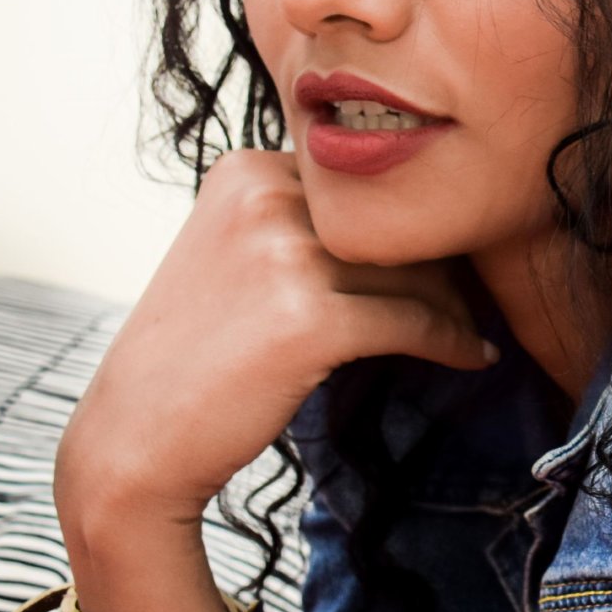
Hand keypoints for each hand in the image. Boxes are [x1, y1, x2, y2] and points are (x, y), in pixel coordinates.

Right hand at [55, 148, 494, 532]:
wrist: (136, 441)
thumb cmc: (194, 355)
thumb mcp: (233, 255)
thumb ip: (301, 222)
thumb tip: (409, 219)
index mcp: (246, 170)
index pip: (361, 189)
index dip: (408, 226)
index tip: (446, 259)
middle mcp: (263, 197)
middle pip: (392, 225)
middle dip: (440, 265)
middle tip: (475, 298)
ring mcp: (285, 254)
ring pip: (412, 272)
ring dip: (455, 307)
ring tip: (473, 330)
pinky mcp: (309, 316)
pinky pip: (414, 322)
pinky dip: (453, 342)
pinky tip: (473, 356)